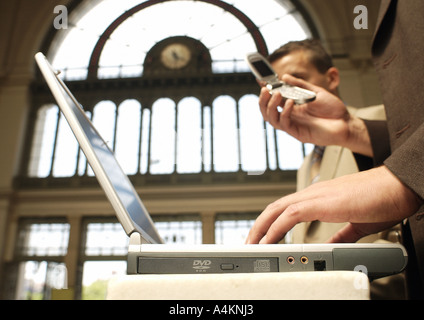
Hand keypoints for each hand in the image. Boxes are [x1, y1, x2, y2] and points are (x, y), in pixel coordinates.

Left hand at [246, 166, 421, 243]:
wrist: (399, 186)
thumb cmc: (383, 200)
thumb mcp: (358, 223)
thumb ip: (342, 233)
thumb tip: (332, 244)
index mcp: (320, 197)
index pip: (287, 207)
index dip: (271, 222)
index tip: (264, 237)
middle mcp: (314, 193)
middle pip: (276, 206)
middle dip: (259, 224)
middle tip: (250, 241)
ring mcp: (317, 195)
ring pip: (278, 209)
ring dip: (262, 227)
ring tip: (252, 243)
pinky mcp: (323, 202)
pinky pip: (291, 215)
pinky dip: (277, 228)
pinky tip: (269, 240)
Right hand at [258, 74, 372, 155]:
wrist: (346, 122)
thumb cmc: (333, 109)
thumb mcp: (315, 92)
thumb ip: (300, 85)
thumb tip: (285, 77)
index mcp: (292, 108)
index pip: (273, 101)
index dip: (266, 93)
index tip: (261, 82)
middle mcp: (290, 117)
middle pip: (268, 112)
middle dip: (263, 101)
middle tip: (265, 89)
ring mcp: (293, 126)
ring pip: (272, 119)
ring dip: (271, 106)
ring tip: (276, 94)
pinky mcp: (298, 134)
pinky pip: (285, 124)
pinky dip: (285, 112)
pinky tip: (290, 103)